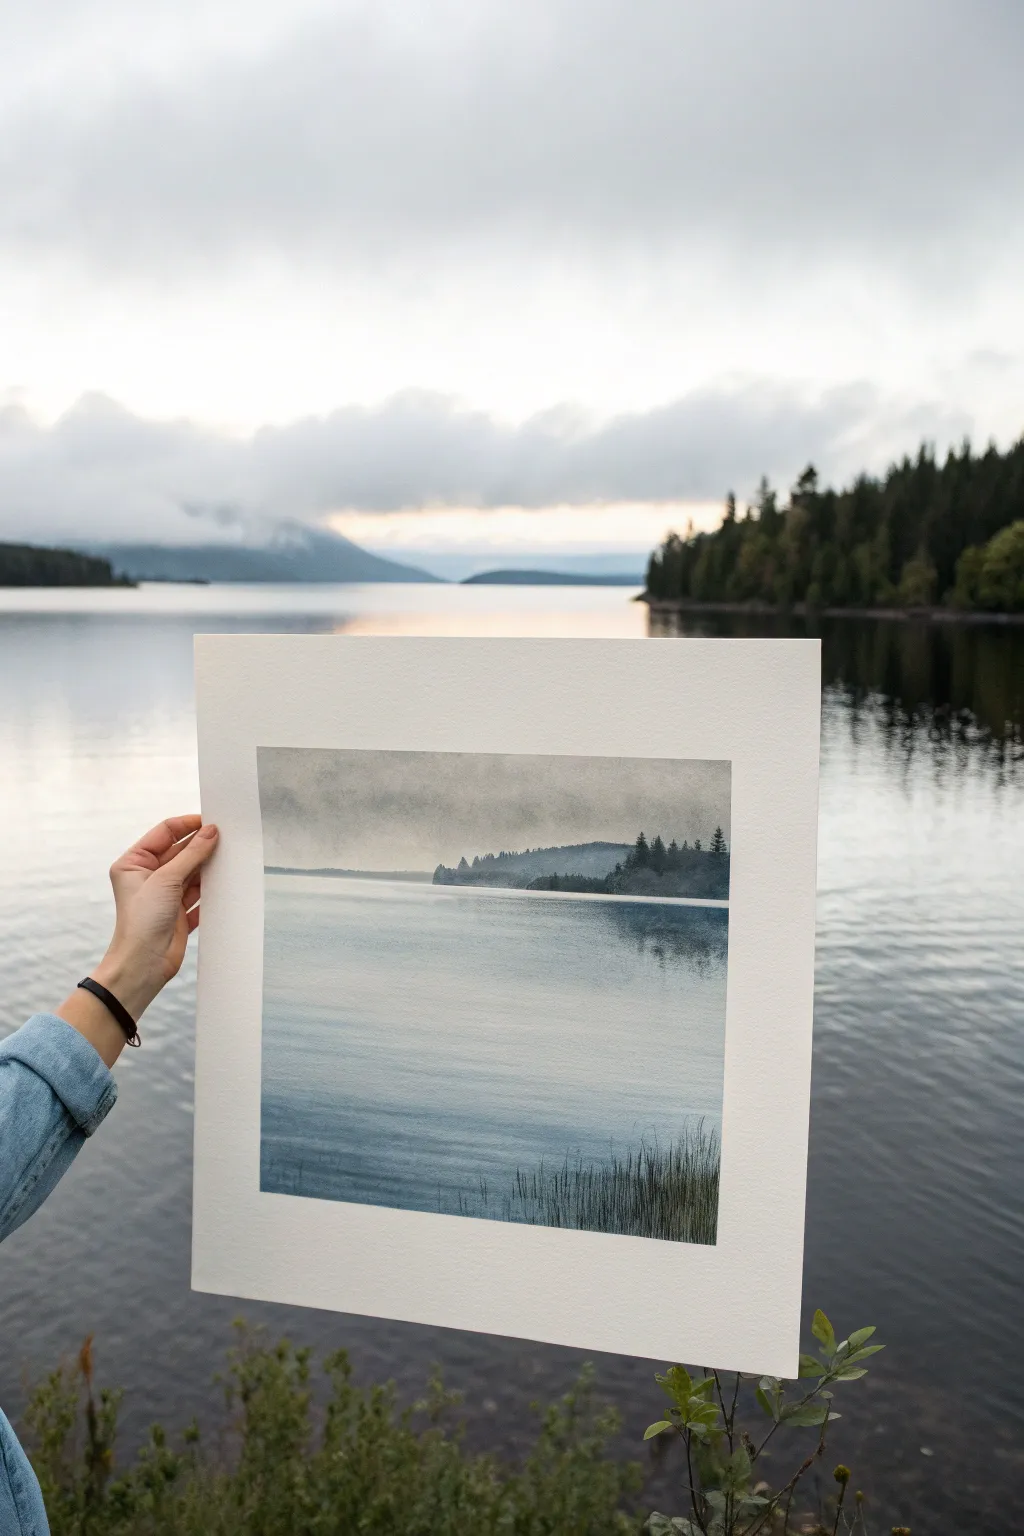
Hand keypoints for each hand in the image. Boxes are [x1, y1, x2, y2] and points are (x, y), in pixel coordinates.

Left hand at [58, 816, 218, 1063]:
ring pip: (192, 873)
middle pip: (180, 852)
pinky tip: (226, 883)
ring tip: (230, 859)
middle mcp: (148, 876)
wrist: (143, 964)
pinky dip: (212, 890)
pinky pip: (200, 895)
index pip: (164, 833)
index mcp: (134, 863)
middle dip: (202, 846)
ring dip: (209, 868)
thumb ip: (191, 854)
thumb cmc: (142, 921)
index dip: (187, 825)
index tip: (211, 821)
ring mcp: (165, 895)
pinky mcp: (179, 912)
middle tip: (227, 838)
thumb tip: (211, 832)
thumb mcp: (166, 880)